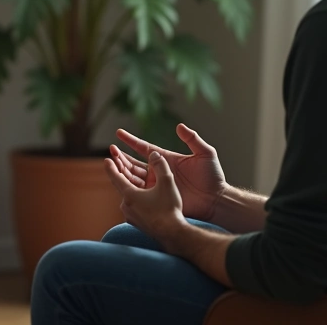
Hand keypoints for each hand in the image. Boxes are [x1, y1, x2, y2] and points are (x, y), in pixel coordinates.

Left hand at [105, 151, 187, 246]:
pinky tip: (144, 198)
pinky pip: (134, 207)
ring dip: (130, 188)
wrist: (172, 234)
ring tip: (134, 181)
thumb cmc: (168, 208)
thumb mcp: (167, 182)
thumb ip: (160, 165)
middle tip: (118, 164)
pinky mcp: (137, 223)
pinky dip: (136, 199)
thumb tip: (154, 153)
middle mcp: (126, 206)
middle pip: (121, 186)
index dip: (111, 167)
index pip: (116, 177)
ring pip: (128, 198)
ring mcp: (130, 216)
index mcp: (129, 195)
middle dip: (121, 174)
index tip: (106, 159)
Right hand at [110, 123, 225, 221]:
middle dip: (121, 157)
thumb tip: (179, 126)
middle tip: (110, 150)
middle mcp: (159, 171)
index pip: (144, 148)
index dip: (131, 141)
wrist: (216, 200)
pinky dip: (128, 187)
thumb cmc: (212, 176)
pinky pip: (140, 192)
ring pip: (134, 177)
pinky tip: (119, 182)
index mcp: (166, 159)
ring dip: (122, 170)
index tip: (118, 133)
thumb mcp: (205, 153)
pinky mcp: (159, 198)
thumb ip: (193, 139)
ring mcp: (158, 185)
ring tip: (111, 164)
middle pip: (135, 162)